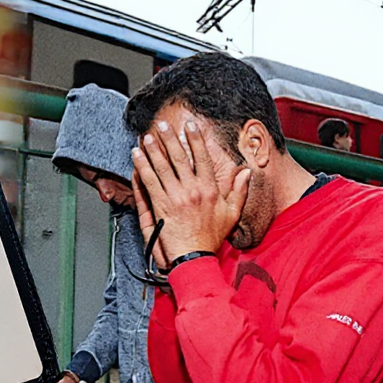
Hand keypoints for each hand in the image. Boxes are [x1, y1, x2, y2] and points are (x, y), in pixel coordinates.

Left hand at [133, 120, 250, 260]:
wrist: (194, 257)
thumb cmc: (211, 239)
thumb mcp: (231, 214)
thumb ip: (239, 191)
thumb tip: (246, 172)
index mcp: (210, 189)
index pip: (203, 158)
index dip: (196, 139)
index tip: (191, 125)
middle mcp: (192, 190)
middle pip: (179, 158)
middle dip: (170, 138)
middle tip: (162, 125)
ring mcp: (175, 197)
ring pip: (162, 167)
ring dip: (152, 149)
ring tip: (146, 136)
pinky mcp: (161, 206)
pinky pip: (149, 181)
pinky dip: (141, 167)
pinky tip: (136, 156)